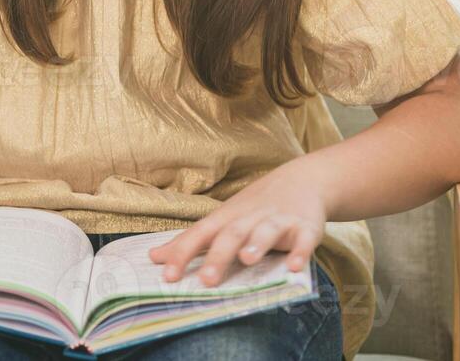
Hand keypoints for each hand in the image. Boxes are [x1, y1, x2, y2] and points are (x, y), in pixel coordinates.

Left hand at [148, 158, 331, 287]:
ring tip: (247, 260)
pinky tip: (294, 267)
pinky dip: (299, 252)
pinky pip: (303, 240)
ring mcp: (278, 221)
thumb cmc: (253, 208)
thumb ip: (190, 241)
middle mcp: (249, 218)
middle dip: (218, 256)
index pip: (200, 235)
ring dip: (256, 244)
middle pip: (231, 235)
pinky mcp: (305, 227)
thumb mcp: (221, 221)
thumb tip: (154, 257)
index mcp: (226, 219)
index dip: (183, 254)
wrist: (302, 180)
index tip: (168, 276)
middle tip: (206, 280)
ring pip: (265, 231)